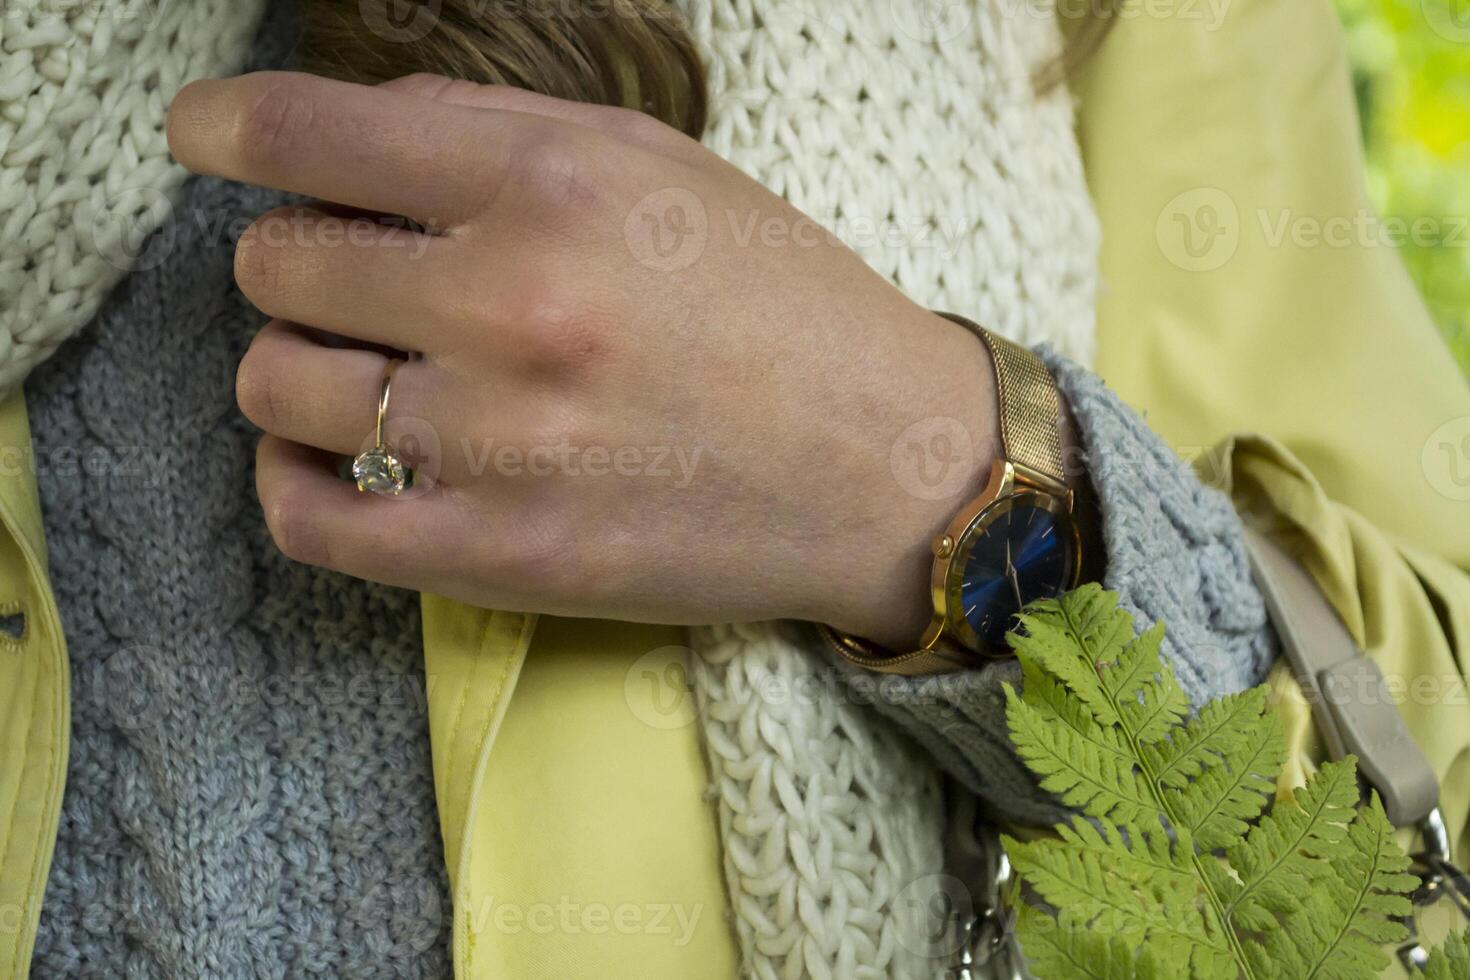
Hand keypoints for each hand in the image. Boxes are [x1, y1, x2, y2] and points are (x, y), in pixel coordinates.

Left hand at [166, 71, 999, 647]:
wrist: (885, 467)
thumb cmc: (780, 305)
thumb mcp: (661, 166)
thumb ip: (497, 128)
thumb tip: (344, 132)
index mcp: (554, 186)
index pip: (309, 133)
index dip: (228, 126)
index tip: (205, 135)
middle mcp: (516, 305)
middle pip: (277, 264)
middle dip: (304, 260)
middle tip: (367, 281)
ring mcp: (501, 444)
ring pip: (275, 385)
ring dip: (301, 367)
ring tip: (372, 372)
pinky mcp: (501, 557)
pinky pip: (307, 515)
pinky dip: (294, 477)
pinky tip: (335, 456)